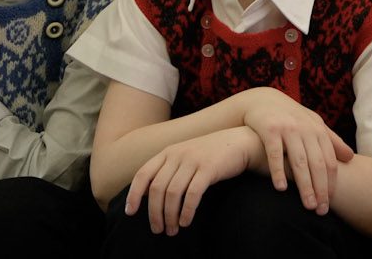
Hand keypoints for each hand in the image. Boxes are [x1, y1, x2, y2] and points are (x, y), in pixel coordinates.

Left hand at [127, 126, 259, 233]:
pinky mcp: (209, 168)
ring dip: (170, 216)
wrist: (242, 141)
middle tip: (158, 230)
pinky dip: (186, 211)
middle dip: (154, 213)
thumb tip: (148, 194)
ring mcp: (194, 160)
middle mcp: (178, 154)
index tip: (130, 213)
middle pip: (157, 189)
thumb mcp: (186, 156)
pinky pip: (192, 194)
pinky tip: (186, 221)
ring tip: (172, 230)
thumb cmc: (212, 154)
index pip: (143, 174)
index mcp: (168, 152)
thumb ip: (168, 170)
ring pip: (173, 193)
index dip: (134, 195)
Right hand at [240, 87, 353, 213]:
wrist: (263, 100)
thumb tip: (350, 157)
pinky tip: (281, 188)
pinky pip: (274, 154)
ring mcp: (288, 129)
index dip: (331, 183)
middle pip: (317, 164)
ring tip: (307, 204)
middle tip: (320, 210)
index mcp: (318, 130)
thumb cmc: (292, 117)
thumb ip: (331, 140)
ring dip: (304, 185)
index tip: (330, 203)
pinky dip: (278, 171)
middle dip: (320, 188)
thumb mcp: (313, 124)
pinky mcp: (269, 130)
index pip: (329, 161)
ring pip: (299, 161)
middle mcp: (305, 129)